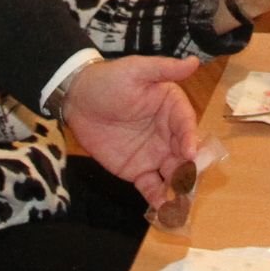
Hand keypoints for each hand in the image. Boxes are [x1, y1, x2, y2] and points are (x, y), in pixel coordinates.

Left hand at [60, 55, 202, 195]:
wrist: (76, 98)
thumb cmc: (109, 80)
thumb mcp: (136, 70)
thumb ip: (164, 69)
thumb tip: (193, 62)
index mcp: (172, 108)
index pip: (186, 124)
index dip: (189, 138)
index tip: (189, 152)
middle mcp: (168, 134)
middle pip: (184, 154)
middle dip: (189, 169)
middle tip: (189, 182)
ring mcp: (154, 154)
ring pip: (172, 173)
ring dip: (178, 188)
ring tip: (180, 203)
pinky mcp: (137, 170)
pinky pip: (152, 186)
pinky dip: (158, 198)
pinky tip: (162, 208)